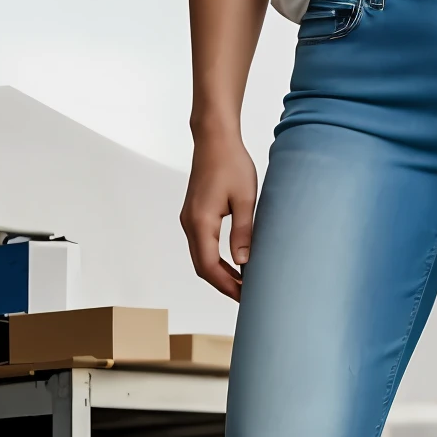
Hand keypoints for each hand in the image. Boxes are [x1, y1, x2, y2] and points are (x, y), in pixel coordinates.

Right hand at [180, 131, 257, 301]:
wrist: (214, 139)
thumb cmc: (231, 164)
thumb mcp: (245, 199)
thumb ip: (243, 231)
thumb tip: (243, 262)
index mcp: (200, 222)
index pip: (209, 266)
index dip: (227, 286)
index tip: (245, 297)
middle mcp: (189, 223)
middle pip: (202, 266)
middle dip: (223, 285)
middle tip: (247, 297)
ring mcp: (189, 219)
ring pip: (201, 257)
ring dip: (219, 273)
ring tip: (243, 284)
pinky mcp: (194, 214)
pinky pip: (202, 245)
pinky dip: (215, 260)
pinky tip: (233, 264)